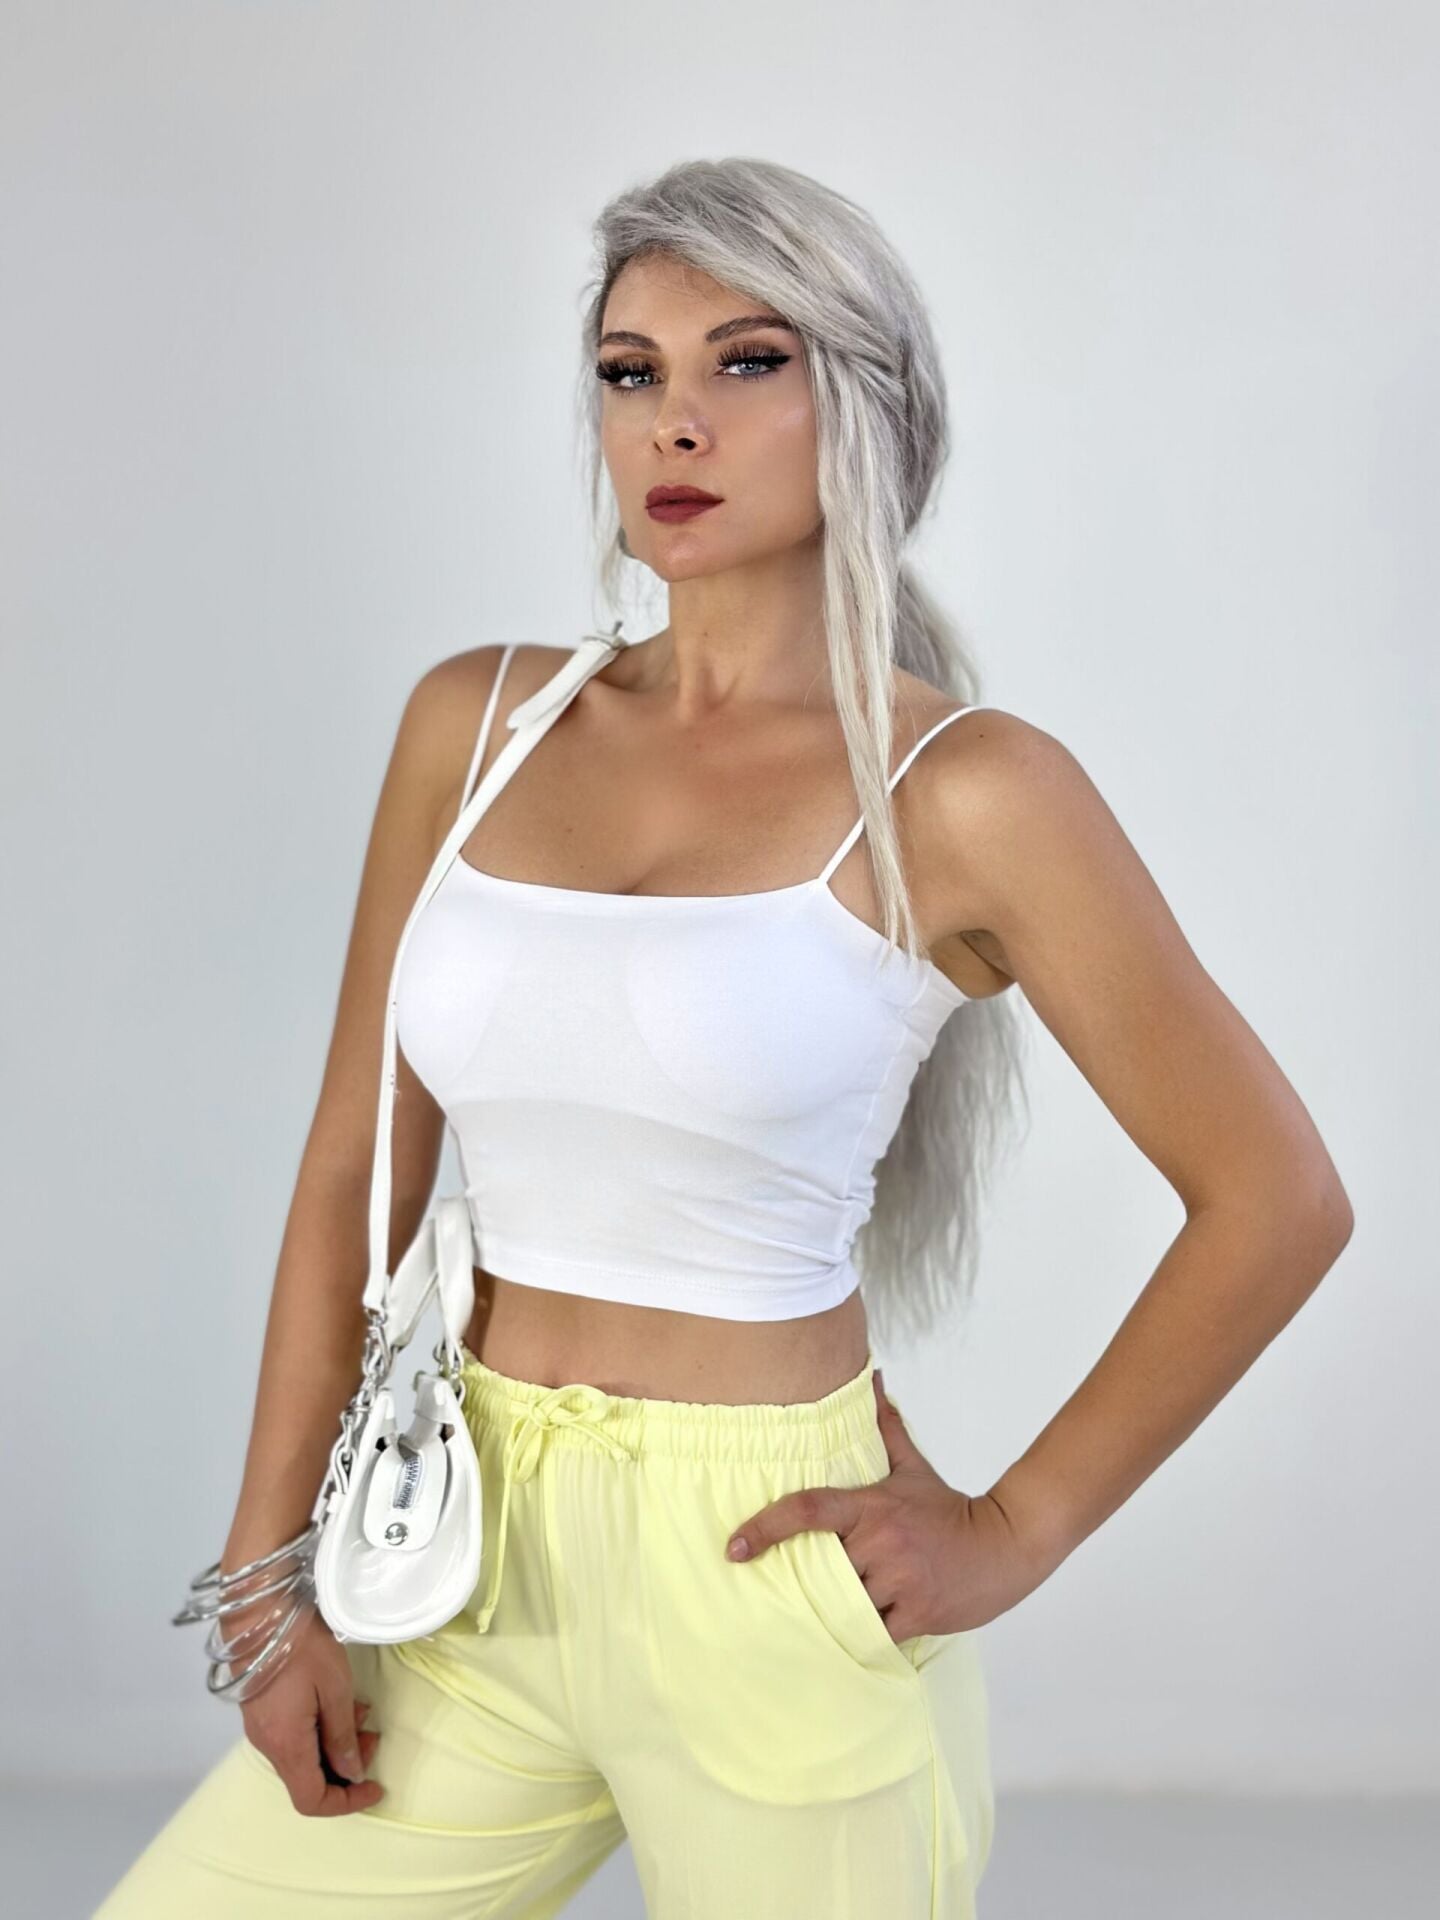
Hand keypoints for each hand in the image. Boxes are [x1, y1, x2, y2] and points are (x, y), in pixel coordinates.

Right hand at [237, 1607, 384, 1816]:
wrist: (259, 1610)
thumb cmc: (302, 1645)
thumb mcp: (335, 1687)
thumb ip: (342, 1734)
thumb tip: (352, 1773)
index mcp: (286, 1745)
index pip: (312, 1801)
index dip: (346, 1803)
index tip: (376, 1786)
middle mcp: (268, 1746)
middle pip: (307, 1780)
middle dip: (346, 1768)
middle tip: (373, 1735)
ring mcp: (260, 1729)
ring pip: (301, 1757)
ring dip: (334, 1745)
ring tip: (360, 1713)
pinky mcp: (260, 1712)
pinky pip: (292, 1737)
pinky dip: (318, 1732)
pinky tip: (337, 1704)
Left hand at [725, 1370, 1054, 1637]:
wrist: (1005, 1545)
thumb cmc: (949, 1509)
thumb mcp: (913, 1468)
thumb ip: (886, 1426)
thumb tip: (872, 1377)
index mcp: (872, 1506)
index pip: (809, 1509)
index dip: (766, 1526)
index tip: (734, 1546)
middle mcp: (881, 1542)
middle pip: (822, 1568)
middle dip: (808, 1581)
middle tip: (784, 1592)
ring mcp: (898, 1580)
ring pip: (844, 1605)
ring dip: (831, 1612)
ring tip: (811, 1621)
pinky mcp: (916, 1614)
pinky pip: (872, 1633)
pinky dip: (858, 1637)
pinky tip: (845, 1641)